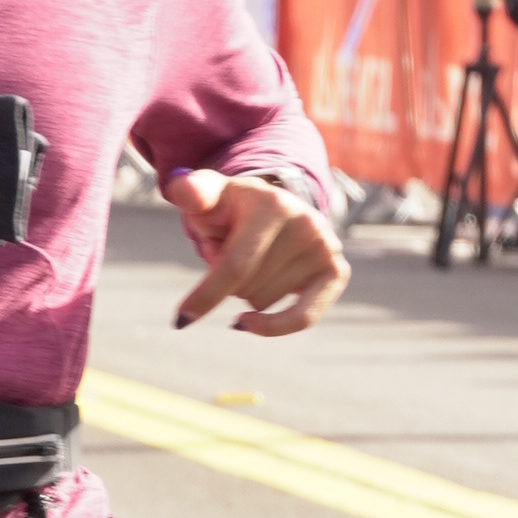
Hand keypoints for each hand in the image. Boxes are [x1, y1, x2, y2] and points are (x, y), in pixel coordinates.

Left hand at [164, 168, 348, 337]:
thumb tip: (181, 189)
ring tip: (251, 261)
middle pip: (244, 288)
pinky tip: (247, 324)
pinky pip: (303, 318)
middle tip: (230, 252)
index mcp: (272, 204)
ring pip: (261, 304)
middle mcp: (306, 222)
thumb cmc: (230, 208)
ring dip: (245, 291)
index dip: (206, 296)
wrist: (273, 207)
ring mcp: (326, 246)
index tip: (180, 320)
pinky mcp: (337, 271)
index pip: (236, 265)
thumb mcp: (208, 196)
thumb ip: (190, 192)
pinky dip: (272, 327)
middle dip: (224, 280)